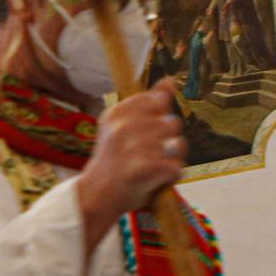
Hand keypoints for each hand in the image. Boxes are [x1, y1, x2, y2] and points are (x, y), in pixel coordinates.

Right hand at [78, 79, 184, 236]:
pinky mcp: (148, 168)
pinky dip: (169, 177)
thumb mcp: (122, 126)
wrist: (97, 195)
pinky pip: (177, 168)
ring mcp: (136, 147)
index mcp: (116, 113)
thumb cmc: (113, 160)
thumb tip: (170, 79)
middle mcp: (124, 126)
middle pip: (172, 123)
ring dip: (170, 159)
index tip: (142, 132)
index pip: (156, 100)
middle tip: (145, 154)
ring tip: (151, 167)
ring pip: (178, 145)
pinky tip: (153, 180)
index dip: (157, 118)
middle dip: (166, 140)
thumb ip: (148, 103)